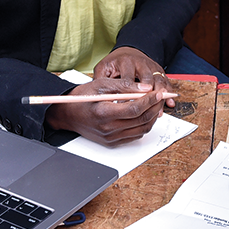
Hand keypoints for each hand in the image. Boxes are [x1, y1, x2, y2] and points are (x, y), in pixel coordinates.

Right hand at [45, 76, 168, 145]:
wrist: (68, 115)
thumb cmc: (82, 98)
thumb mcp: (101, 85)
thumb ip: (124, 86)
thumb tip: (144, 88)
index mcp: (104, 113)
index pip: (135, 108)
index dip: (150, 100)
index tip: (157, 92)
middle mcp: (108, 129)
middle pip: (141, 120)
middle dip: (155, 107)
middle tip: (160, 96)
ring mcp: (111, 138)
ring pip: (142, 129)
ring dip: (152, 117)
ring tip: (154, 104)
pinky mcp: (112, 143)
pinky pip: (135, 135)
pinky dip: (143, 125)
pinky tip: (144, 114)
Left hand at [93, 46, 177, 102]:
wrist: (127, 52)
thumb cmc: (114, 63)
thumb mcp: (104, 69)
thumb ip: (101, 81)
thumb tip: (97, 97)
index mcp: (125, 61)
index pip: (127, 80)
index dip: (129, 94)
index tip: (129, 106)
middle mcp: (140, 62)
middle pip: (148, 79)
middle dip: (148, 95)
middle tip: (147, 110)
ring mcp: (151, 66)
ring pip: (159, 81)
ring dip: (159, 96)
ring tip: (158, 111)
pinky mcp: (159, 70)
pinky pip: (166, 82)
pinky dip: (168, 93)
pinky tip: (169, 104)